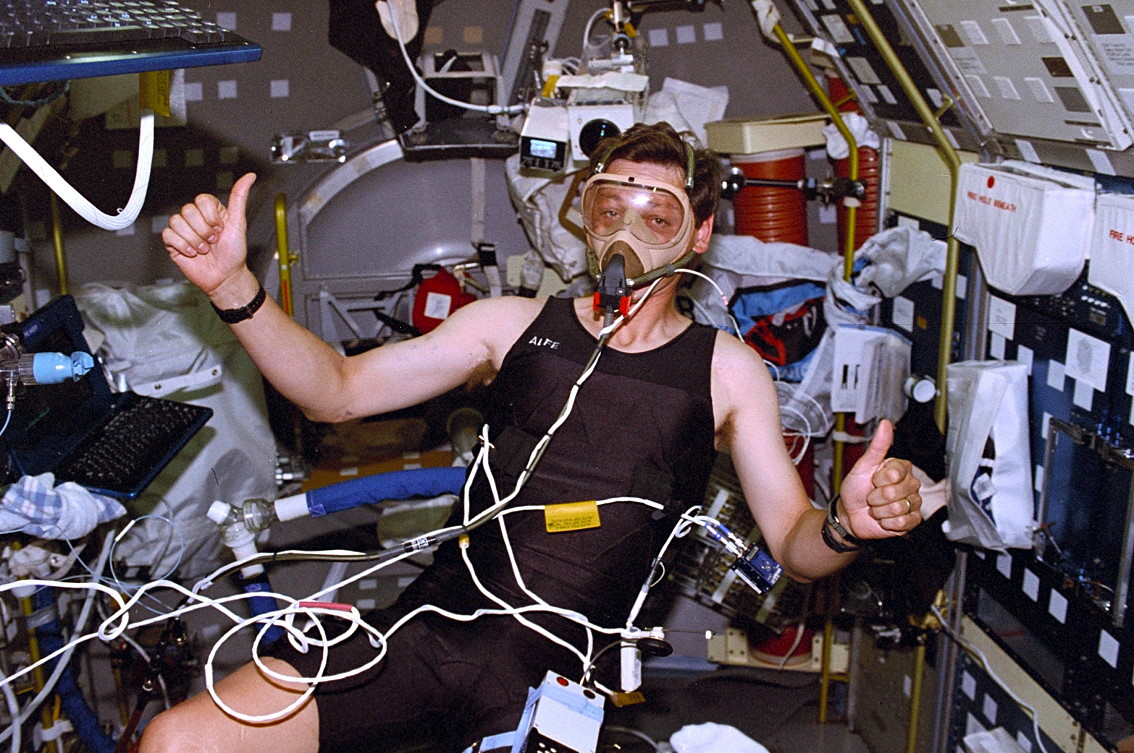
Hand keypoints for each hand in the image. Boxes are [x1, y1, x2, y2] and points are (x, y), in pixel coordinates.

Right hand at [161, 173, 256, 300]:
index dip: (211, 217)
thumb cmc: (234, 253)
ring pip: (177, 222)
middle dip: (203, 231)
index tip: (221, 229)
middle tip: (213, 241)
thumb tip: (249, 176)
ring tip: (204, 249)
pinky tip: (192, 253)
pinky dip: (182, 246)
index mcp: (211, 211)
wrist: (224, 277)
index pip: (201, 200)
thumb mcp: (239, 223)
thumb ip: (239, 198)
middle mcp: (196, 218)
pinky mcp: (173, 243)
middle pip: (188, 211)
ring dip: (194, 240)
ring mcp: (184, 230)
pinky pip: (168, 235)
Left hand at [837, 419, 921, 539]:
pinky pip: (902, 522)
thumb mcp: (863, 465)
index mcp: (901, 468)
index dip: (878, 479)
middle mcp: (911, 484)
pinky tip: (883, 518)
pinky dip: (886, 522)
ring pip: (898, 508)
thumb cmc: (856, 488)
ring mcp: (913, 503)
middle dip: (876, 497)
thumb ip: (877, 446)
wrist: (850, 513)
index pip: (894, 474)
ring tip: (876, 507)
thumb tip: (885, 423)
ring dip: (879, 510)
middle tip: (872, 496)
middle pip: (895, 493)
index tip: (872, 480)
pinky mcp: (912, 521)